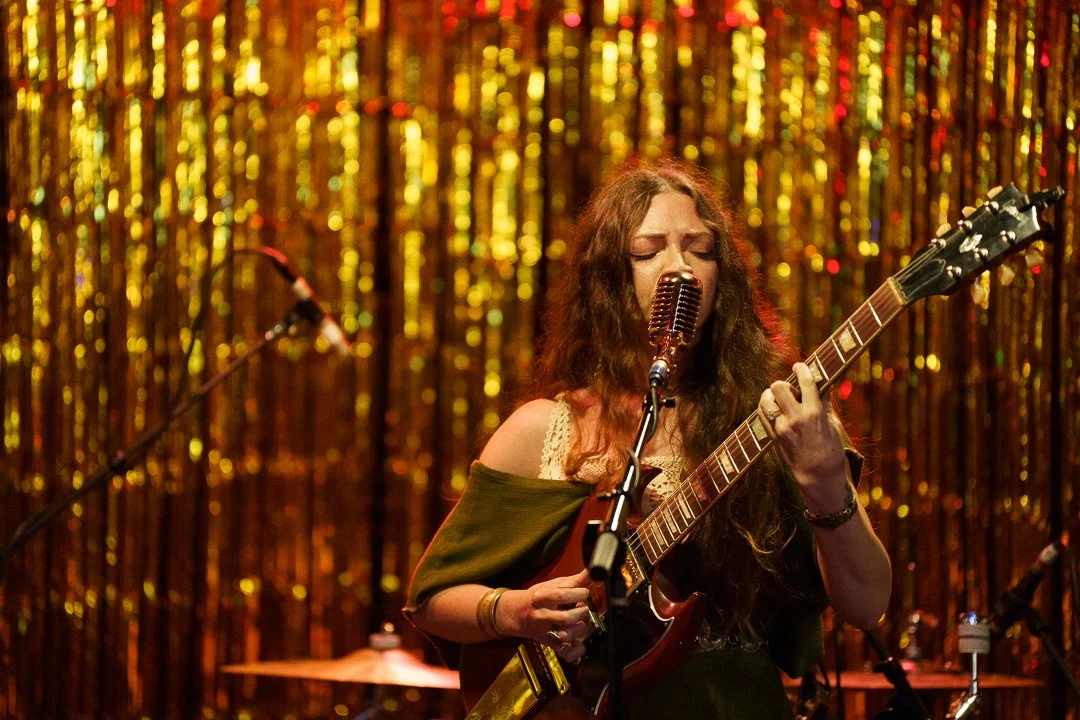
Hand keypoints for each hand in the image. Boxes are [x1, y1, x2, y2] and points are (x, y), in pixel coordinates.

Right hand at [497, 569, 591, 662]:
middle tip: (583, 608)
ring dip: (579, 629)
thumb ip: (573, 581)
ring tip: (581, 622)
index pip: (561, 595)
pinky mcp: (548, 643)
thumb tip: (592, 570)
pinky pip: (564, 652)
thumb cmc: (536, 598)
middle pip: (565, 618)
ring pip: (565, 635)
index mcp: (540, 598)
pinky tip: (580, 643)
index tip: (584, 592)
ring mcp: (544, 632)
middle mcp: (541, 616)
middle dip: (580, 612)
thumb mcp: (550, 586)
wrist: (515, 614)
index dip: (577, 594)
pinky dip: (575, 651)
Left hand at [758, 363, 849, 504]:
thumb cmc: (831, 448)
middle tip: (789, 389)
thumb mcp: (832, 423)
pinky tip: (774, 409)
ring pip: (766, 399)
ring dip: (771, 395)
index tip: (800, 366)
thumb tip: (823, 382)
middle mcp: (796, 418)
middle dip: (783, 384)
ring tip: (779, 400)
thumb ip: (824, 401)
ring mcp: (782, 428)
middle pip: (779, 387)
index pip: (806, 382)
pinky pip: (762, 414)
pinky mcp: (773, 436)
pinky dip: (766, 408)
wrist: (819, 475)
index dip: (802, 369)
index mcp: (814, 413)